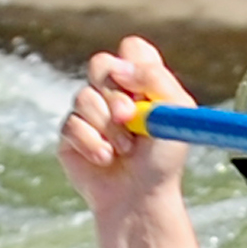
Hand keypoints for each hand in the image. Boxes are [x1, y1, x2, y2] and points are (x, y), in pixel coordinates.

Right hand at [59, 40, 194, 224]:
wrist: (141, 198)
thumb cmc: (163, 158)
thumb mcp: (176, 114)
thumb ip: (157, 80)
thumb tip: (122, 69)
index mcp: (142, 82)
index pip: (133, 49)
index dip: (133, 61)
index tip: (139, 85)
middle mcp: (114, 91)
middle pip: (101, 64)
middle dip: (114, 93)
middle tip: (129, 118)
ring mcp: (89, 111)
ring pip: (84, 96)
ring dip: (108, 126)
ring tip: (124, 150)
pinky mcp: (70, 133)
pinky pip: (71, 125)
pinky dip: (92, 144)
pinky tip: (105, 160)